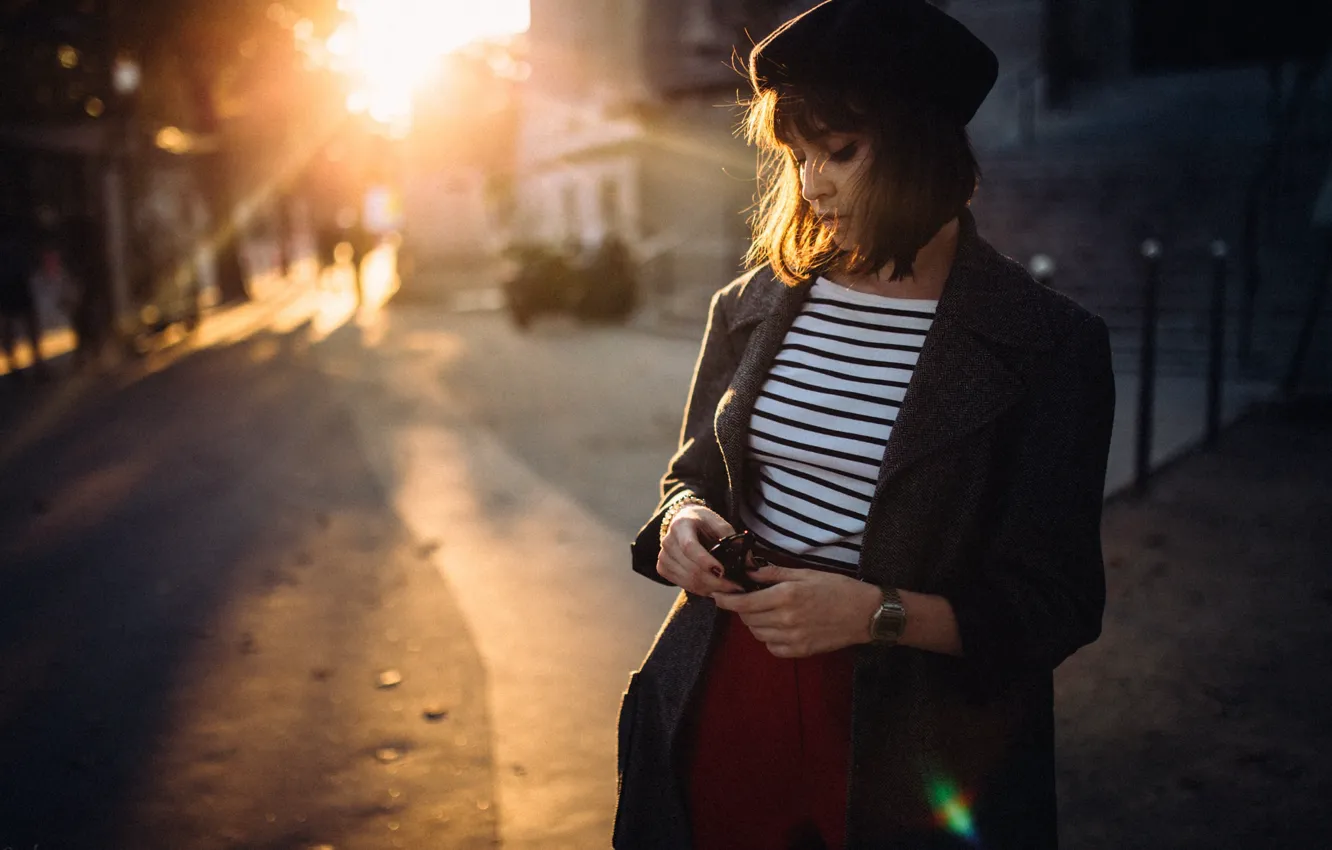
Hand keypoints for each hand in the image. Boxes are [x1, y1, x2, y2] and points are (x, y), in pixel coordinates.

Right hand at [656, 505, 745, 594]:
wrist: (683, 521)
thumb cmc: (703, 523)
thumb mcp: (719, 523)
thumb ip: (734, 540)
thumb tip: (750, 564)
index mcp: (681, 525)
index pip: (689, 547)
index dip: (705, 561)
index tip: (723, 571)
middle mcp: (668, 541)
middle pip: (692, 569)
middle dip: (717, 582)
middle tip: (737, 587)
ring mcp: (663, 556)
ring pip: (688, 581)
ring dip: (711, 589)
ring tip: (729, 589)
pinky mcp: (662, 568)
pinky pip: (684, 585)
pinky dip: (701, 590)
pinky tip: (714, 588)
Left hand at [711, 565, 881, 657]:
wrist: (865, 613)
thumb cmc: (837, 588)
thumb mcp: (805, 573)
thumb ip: (773, 574)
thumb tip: (749, 571)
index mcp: (786, 596)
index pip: (744, 603)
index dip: (726, 600)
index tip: (718, 596)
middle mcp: (786, 619)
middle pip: (748, 619)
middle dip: (742, 609)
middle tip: (747, 599)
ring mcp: (793, 638)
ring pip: (758, 634)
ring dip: (754, 623)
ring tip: (765, 612)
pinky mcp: (801, 651)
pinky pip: (772, 647)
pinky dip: (769, 638)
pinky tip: (778, 627)